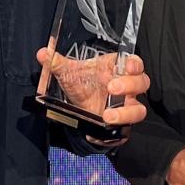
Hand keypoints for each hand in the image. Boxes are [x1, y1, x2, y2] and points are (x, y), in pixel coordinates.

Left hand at [35, 49, 149, 133]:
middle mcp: (127, 88)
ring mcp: (126, 106)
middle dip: (130, 85)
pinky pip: (126, 129)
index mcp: (118, 69)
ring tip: (108, 116)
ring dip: (126, 113)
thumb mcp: (68, 73)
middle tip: (111, 88)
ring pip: (139, 109)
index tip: (127, 66)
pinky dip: (115, 131)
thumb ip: (56, 62)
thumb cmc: (82, 84)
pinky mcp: (122, 124)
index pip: (135, 63)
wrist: (79, 107)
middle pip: (141, 84)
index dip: (135, 64)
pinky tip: (100, 129)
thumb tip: (43, 53)